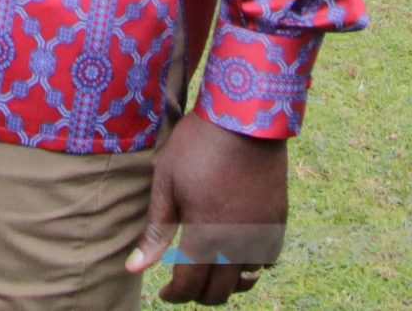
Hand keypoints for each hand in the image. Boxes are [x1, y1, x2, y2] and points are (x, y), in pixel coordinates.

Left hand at [126, 117, 285, 302]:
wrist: (243, 119)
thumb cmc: (197, 146)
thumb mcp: (166, 184)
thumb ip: (155, 231)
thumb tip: (133, 268)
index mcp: (204, 235)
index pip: (190, 286)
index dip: (175, 295)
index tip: (165, 293)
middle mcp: (236, 243)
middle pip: (219, 292)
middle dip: (198, 294)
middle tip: (185, 284)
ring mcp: (261, 234)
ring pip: (246, 282)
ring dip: (226, 284)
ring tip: (210, 271)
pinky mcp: (277, 221)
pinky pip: (266, 261)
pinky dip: (250, 267)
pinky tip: (236, 254)